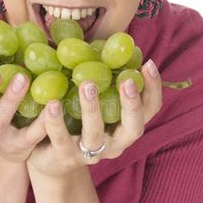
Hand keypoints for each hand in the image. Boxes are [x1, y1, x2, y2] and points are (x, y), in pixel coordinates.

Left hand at [26, 61, 162, 177]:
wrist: (50, 159)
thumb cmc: (77, 121)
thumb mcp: (94, 102)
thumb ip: (102, 80)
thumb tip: (104, 43)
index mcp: (125, 126)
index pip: (150, 109)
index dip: (153, 89)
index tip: (148, 64)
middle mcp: (114, 143)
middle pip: (134, 128)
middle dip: (132, 105)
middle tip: (126, 81)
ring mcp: (90, 153)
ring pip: (95, 134)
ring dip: (92, 109)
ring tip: (87, 85)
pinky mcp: (64, 157)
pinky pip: (61, 139)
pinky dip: (57, 121)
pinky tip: (52, 103)